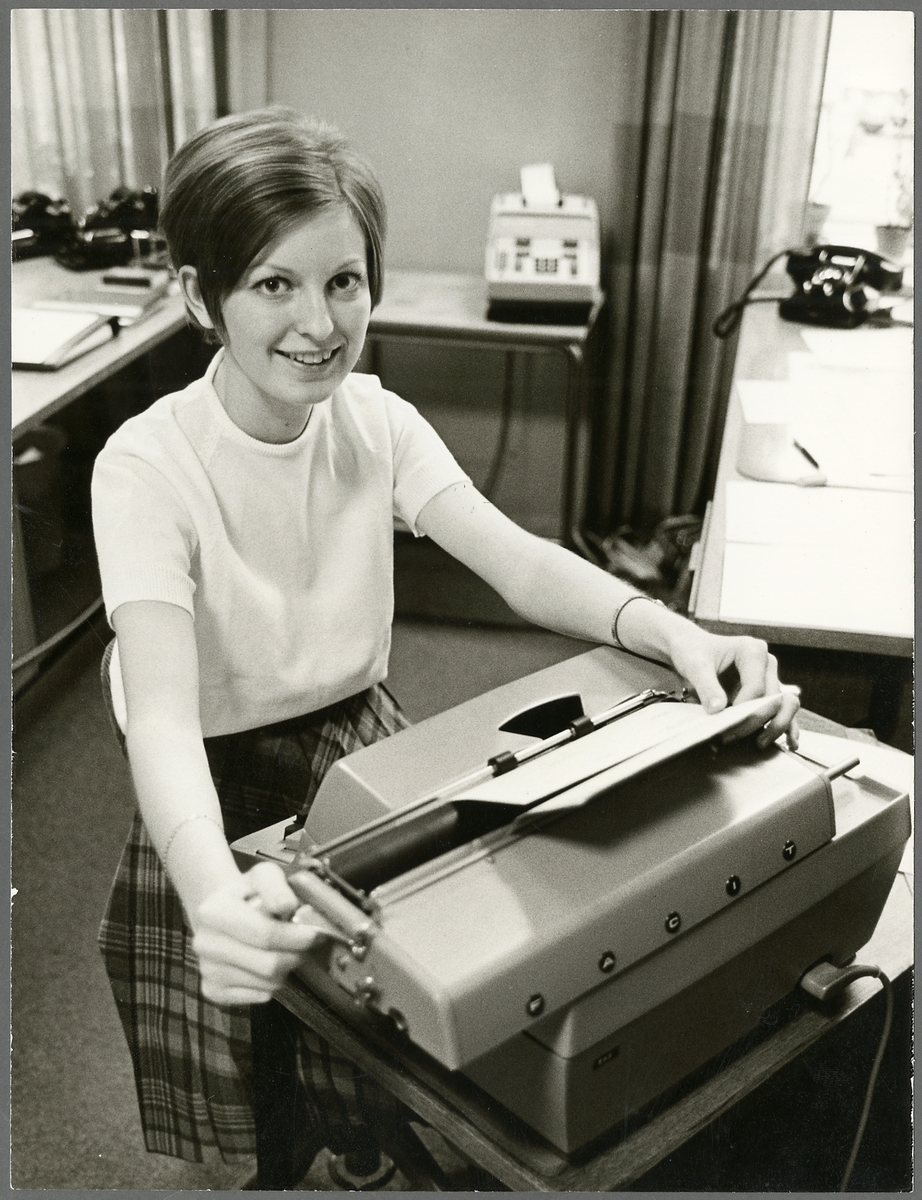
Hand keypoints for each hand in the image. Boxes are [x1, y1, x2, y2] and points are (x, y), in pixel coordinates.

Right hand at [192, 861, 327, 1005]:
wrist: (224, 913)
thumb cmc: (250, 893)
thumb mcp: (265, 876)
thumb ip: (277, 888)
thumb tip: (287, 907)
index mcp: (212, 912)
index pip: (264, 934)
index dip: (296, 936)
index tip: (315, 933)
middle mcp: (203, 944)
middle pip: (268, 965)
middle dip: (296, 955)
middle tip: (305, 945)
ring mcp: (206, 970)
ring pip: (267, 984)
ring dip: (286, 969)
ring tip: (285, 950)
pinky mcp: (212, 991)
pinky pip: (258, 997)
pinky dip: (272, 984)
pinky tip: (268, 964)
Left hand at [665, 626, 799, 749]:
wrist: (691, 648)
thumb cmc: (693, 651)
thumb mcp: (695, 666)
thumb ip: (707, 687)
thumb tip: (718, 710)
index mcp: (753, 651)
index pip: (756, 687)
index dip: (742, 709)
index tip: (722, 724)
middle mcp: (767, 664)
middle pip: (772, 699)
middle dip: (753, 721)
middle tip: (729, 737)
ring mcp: (770, 678)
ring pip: (787, 704)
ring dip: (777, 726)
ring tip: (759, 744)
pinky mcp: (767, 692)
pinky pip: (784, 710)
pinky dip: (787, 726)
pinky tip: (790, 744)